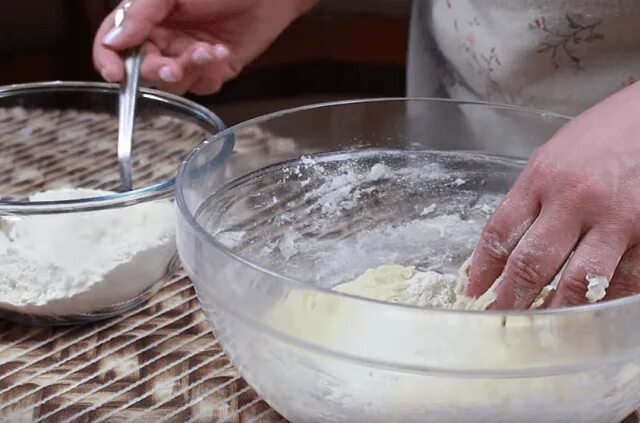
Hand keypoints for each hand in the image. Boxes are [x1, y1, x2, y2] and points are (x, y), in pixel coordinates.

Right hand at [93, 0, 315, 94]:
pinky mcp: (212, 69)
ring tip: (209, 50)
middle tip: (174, 66)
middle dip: (157, 71)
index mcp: (145, 17)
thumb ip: (140, 13)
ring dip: (190, 70)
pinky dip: (211, 74)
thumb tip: (114, 40)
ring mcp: (186, 56)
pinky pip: (201, 86)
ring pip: (172, 83)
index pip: (112, 43)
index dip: (108, 60)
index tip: (115, 74)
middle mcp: (162, 39)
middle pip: (142, 70)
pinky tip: (223, 52)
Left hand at [466, 82, 639, 308]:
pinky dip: (603, 302)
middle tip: (500, 319)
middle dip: (510, 298)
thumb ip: (529, 199)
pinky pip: (624, 282)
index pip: (499, 233)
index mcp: (542, 177)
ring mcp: (616, 218)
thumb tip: (504, 247)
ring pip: (576, 282)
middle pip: (531, 262)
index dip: (481, 270)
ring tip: (539, 326)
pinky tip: (588, 313)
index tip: (473, 291)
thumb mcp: (552, 157)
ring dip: (554, 311)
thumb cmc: (603, 136)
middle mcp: (575, 199)